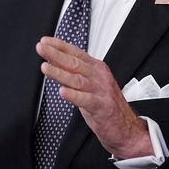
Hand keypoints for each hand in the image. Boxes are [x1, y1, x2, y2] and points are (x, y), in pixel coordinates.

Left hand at [36, 37, 151, 158]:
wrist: (126, 127)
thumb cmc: (105, 105)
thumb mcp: (90, 84)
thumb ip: (74, 74)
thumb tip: (54, 62)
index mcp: (96, 68)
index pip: (76, 53)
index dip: (59, 46)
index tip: (45, 41)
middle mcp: (99, 77)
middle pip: (75, 63)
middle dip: (56, 55)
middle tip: (42, 48)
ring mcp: (101, 91)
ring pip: (77, 79)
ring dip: (60, 73)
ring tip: (46, 68)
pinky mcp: (102, 106)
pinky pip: (86, 100)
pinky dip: (73, 96)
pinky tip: (63, 92)